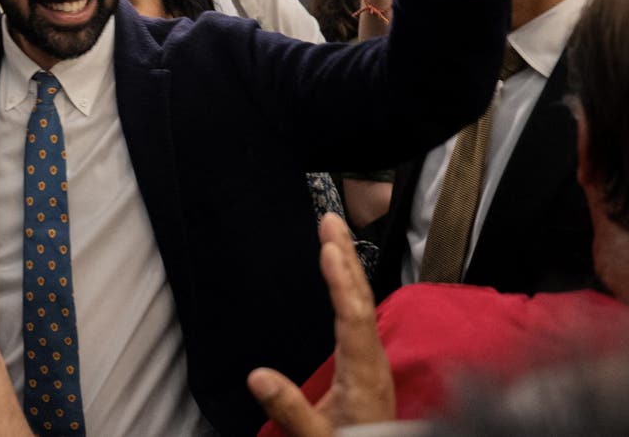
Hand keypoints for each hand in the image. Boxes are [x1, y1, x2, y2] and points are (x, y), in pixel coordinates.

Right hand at [248, 214, 394, 436]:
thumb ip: (289, 408)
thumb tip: (256, 375)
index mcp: (362, 373)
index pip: (352, 317)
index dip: (341, 281)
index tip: (329, 248)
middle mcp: (372, 360)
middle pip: (361, 299)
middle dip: (346, 256)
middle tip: (330, 219)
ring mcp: (372, 360)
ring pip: (362, 303)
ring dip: (348, 266)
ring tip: (333, 234)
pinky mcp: (366, 364)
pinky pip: (359, 314)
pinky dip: (349, 287)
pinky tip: (342, 276)